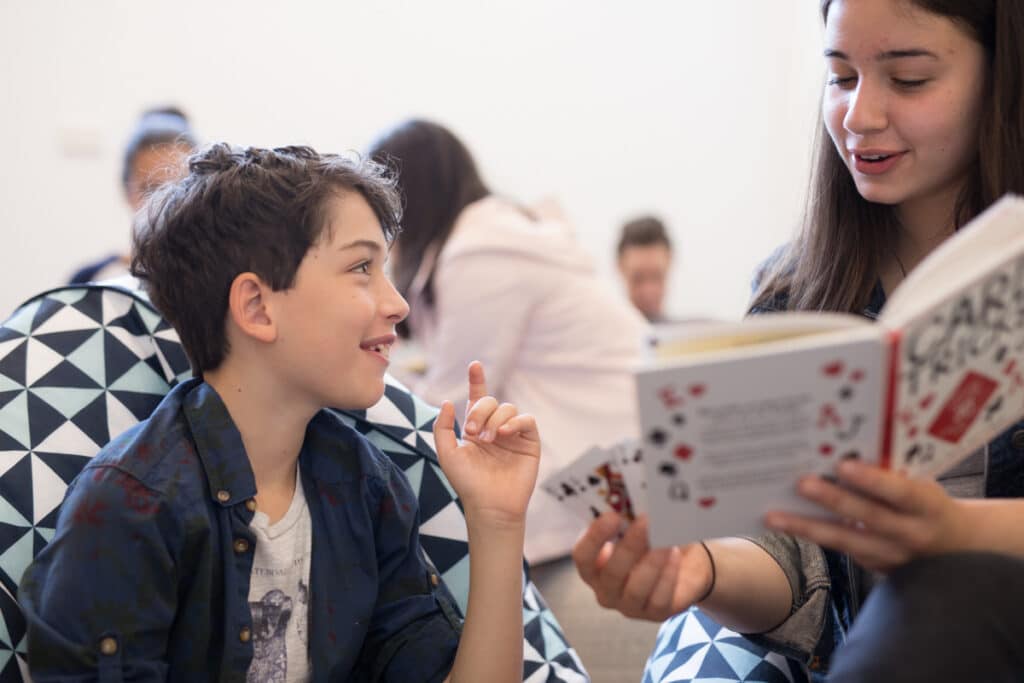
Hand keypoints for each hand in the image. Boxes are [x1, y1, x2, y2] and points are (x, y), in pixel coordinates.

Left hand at [433, 361, 540, 528]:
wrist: (489, 505)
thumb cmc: (467, 483)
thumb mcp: (447, 454)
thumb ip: (443, 427)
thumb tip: (448, 402)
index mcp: (475, 428)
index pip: (477, 398)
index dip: (477, 380)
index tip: (474, 365)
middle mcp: (495, 428)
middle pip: (491, 401)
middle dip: (480, 410)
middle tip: (472, 432)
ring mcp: (513, 435)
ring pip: (508, 408)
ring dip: (495, 419)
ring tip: (488, 439)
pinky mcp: (529, 443)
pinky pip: (526, 420)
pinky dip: (515, 422)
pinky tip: (503, 433)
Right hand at [572, 512, 711, 621]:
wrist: (685, 563)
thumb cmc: (653, 542)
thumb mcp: (638, 529)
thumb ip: (629, 520)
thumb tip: (634, 505)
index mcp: (594, 567)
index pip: (583, 556)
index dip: (595, 537)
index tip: (613, 515)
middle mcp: (607, 590)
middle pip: (611, 573)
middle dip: (629, 546)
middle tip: (646, 522)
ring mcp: (630, 606)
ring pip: (636, 589)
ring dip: (652, 562)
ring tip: (666, 540)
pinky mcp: (656, 613)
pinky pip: (659, 599)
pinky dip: (668, 575)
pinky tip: (674, 555)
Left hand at [764, 460, 970, 572]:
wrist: (957, 546)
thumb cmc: (929, 503)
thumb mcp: (923, 484)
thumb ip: (892, 474)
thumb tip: (844, 450)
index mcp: (927, 506)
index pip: (900, 493)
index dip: (872, 481)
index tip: (843, 466)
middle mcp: (911, 535)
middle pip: (867, 517)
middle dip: (831, 500)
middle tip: (800, 484)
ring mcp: (893, 557)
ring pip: (845, 541)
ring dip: (806, 527)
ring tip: (773, 517)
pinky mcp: (876, 568)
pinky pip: (841, 550)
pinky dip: (813, 535)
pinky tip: (787, 525)